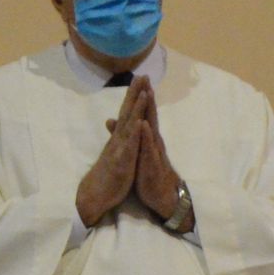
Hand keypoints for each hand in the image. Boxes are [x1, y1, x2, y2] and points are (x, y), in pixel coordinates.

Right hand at [77, 88, 145, 227]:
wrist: (96, 194)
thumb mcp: (114, 152)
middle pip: (127, 112)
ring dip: (135, 108)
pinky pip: (128, 146)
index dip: (133, 95)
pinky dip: (134, 133)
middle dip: (134, 93)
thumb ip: (117, 137)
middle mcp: (118, 139)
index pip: (127, 112)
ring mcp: (119, 148)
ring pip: (128, 125)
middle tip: (141, 75)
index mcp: (119, 137)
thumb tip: (115, 123)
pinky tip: (139, 122)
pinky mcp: (121, 161)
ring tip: (143, 92)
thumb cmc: (108, 172)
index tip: (140, 79)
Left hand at [130, 89, 187, 225]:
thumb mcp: (136, 152)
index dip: (141, 98)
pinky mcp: (152, 163)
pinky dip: (146, 136)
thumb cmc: (147, 172)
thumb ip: (127, 135)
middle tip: (146, 79)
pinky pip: (149, 148)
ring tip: (148, 95)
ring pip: (152, 128)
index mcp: (148, 138)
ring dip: (150, 112)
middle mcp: (153, 141)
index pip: (145, 114)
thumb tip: (114, 121)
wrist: (160, 195)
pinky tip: (144, 126)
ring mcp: (154, 151)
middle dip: (148, 98)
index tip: (138, 80)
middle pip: (150, 116)